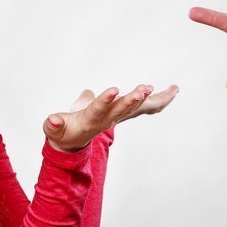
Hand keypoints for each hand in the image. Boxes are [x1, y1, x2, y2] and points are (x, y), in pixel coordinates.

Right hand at [43, 84, 178, 151]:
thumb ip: (53, 125)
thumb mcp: (55, 130)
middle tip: (144, 89)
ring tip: (155, 86)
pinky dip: (159, 100)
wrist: (73, 141)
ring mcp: (117, 117)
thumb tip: (52, 120)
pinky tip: (173, 91)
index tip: (114, 89)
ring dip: (146, 98)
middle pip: (121, 110)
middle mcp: (107, 120)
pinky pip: (145, 107)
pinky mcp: (123, 113)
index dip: (105, 100)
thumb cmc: (63, 131)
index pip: (99, 110)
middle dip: (132, 100)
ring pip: (135, 108)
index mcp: (90, 121)